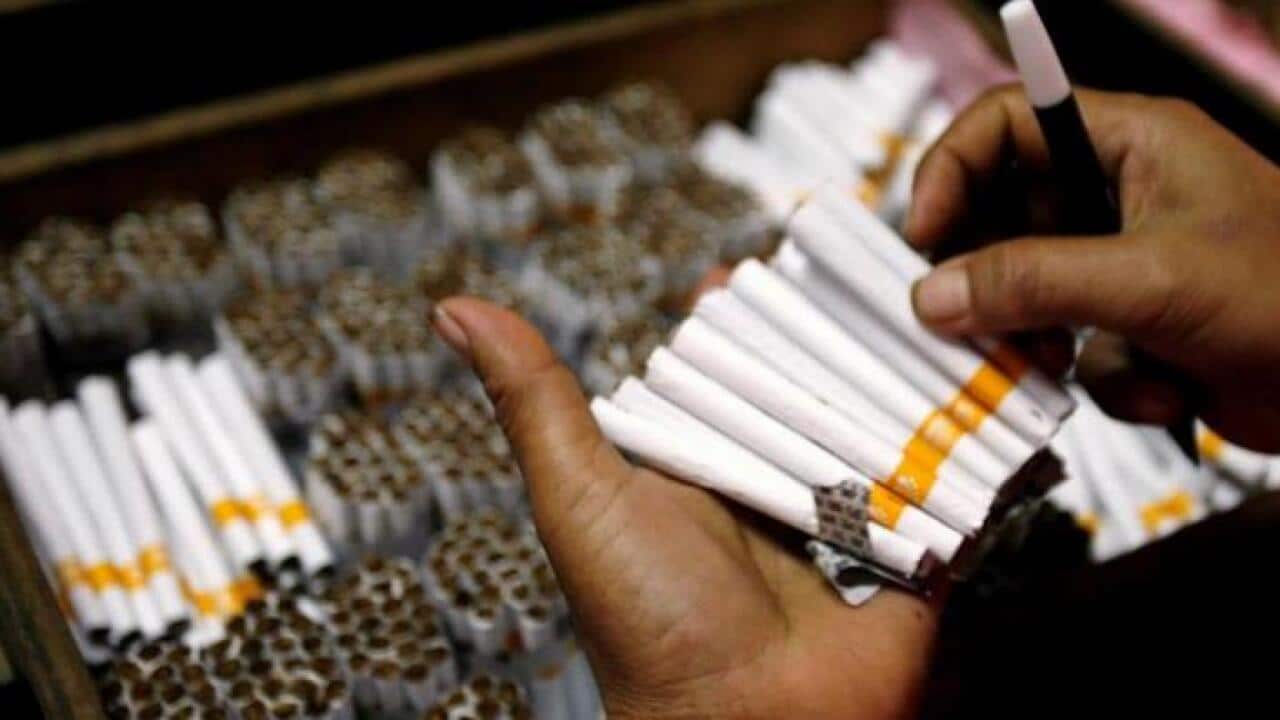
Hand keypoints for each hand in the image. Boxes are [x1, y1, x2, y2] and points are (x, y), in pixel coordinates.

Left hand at [432, 298, 941, 719]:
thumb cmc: (648, 618)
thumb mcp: (582, 495)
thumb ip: (534, 402)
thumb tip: (451, 307)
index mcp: (698, 461)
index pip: (725, 365)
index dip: (741, 314)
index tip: (755, 263)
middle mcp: (771, 479)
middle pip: (810, 381)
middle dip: (834, 329)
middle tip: (863, 269)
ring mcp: (847, 512)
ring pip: (882, 416)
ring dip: (904, 369)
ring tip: (929, 305)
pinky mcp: (915, 545)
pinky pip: (947, 476)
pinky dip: (965, 432)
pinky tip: (985, 373)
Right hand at [907, 86, 1279, 450]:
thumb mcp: (1148, 280)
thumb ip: (1031, 281)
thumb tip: (927, 297)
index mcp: (1130, 142)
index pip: (1003, 123)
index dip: (950, 171)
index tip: (921, 240)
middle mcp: (1118, 194)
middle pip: (1001, 216)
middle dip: (986, 278)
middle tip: (966, 324)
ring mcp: (1124, 263)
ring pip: (1028, 293)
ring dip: (1038, 340)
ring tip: (1061, 366)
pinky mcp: (1136, 326)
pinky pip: (1075, 347)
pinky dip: (1106, 380)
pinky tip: (1165, 390)